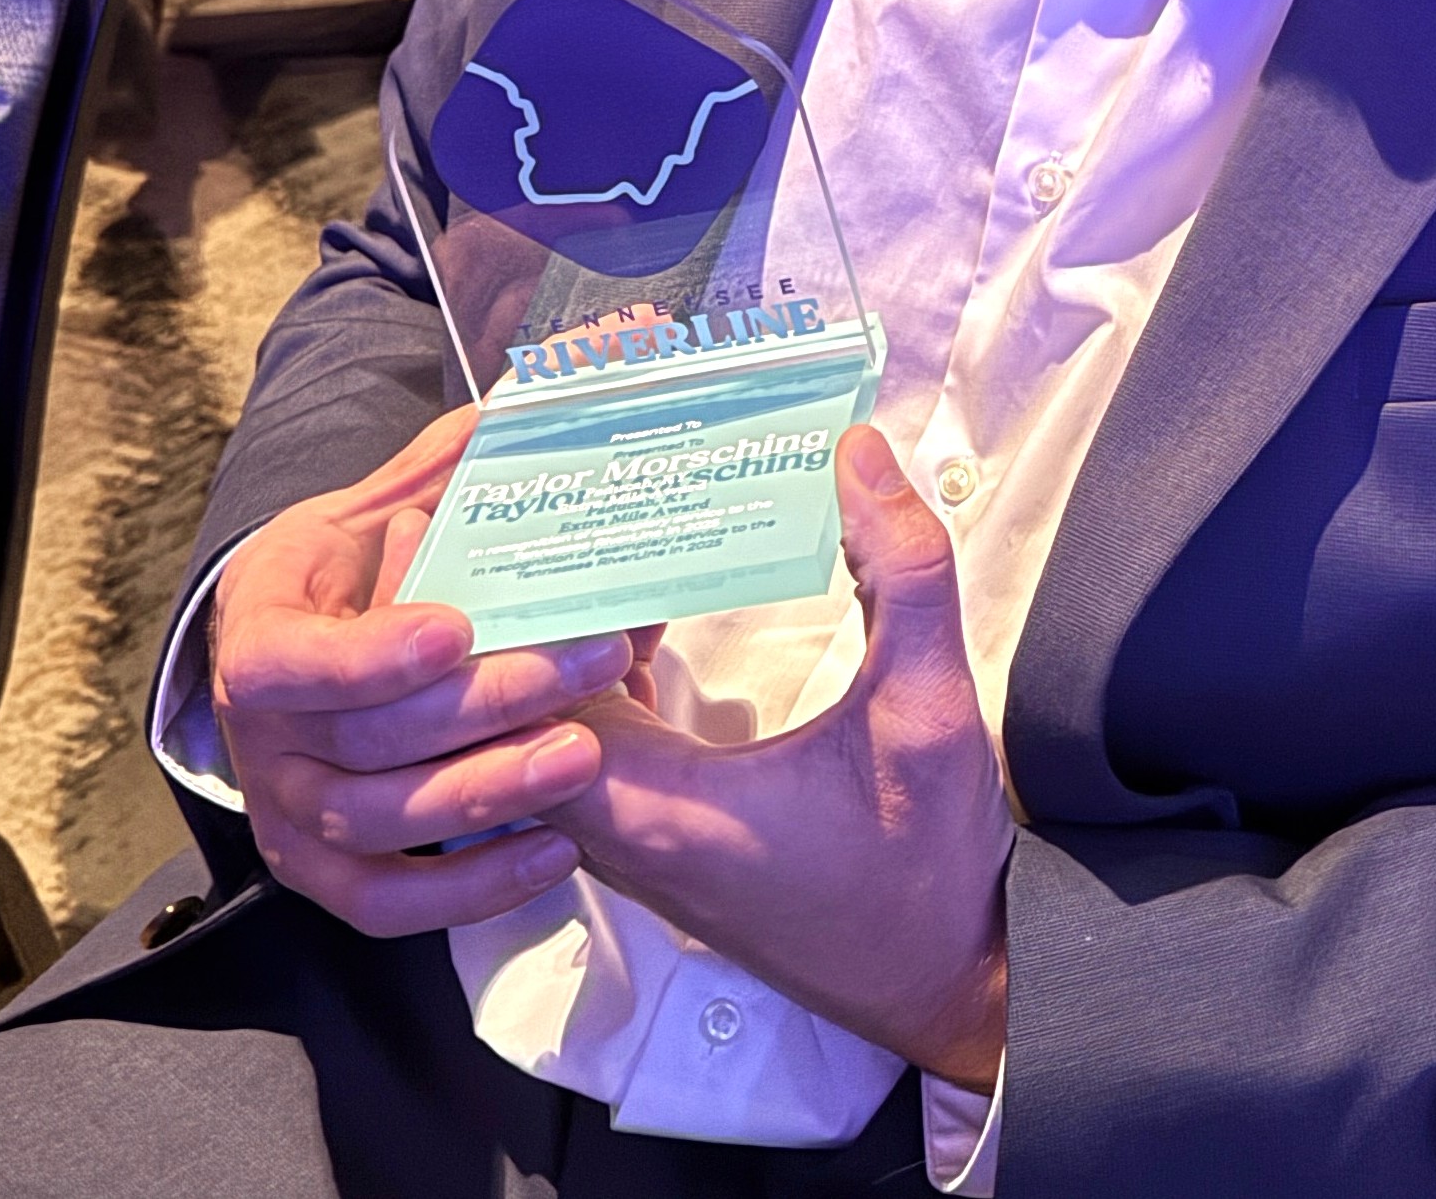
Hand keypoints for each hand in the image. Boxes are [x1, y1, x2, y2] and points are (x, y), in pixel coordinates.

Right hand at [208, 408, 634, 935]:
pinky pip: (386, 901)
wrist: (302, 641)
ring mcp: (288, 809)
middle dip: (489, 703)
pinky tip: (554, 852)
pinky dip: (467, 889)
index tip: (459, 629)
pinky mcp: (323, 869)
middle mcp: (261, 733)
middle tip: (591, 663)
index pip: (295, 661)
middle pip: (371, 740)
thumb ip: (457, 453)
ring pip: (381, 822)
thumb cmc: (354, 563)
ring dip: (490, 792)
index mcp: (262, 630)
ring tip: (585, 757)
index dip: (374, 655)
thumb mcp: (383, 495)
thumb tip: (552, 387)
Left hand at [544, 429, 1011, 1086]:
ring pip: (541, 730)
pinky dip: (589, 672)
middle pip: (503, 717)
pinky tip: (629, 604)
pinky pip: (589, 743)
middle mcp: (620, 830)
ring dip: (542, 638)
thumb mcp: (930, 708)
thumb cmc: (928, 866)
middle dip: (493, 608)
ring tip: (553, 530)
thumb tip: (859, 453)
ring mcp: (638, 837)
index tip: (490, 515)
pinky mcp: (664, 833)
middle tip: (495, 499)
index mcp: (655, 809)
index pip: (513, 706)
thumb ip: (903, 574)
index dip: (487, 613)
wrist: (948, 982)